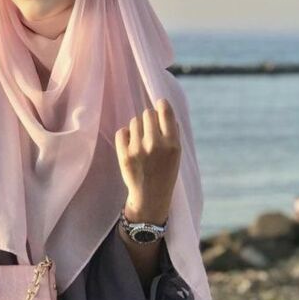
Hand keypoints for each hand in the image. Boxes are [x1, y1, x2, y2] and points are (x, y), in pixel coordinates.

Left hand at [114, 98, 180, 221]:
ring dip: (138, 127)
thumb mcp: (176, 153)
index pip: (165, 112)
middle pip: (148, 113)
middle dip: (149, 119)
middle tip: (150, 130)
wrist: (150, 195)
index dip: (162, 104)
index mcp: (172, 144)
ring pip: (134, 121)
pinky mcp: (124, 155)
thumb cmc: (165, 171)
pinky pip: (122, 131)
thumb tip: (163, 106)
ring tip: (141, 141)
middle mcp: (155, 145)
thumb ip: (172, 131)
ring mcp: (138, 149)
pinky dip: (126, 135)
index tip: (160, 104)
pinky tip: (131, 145)